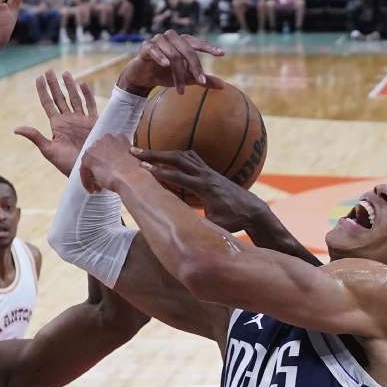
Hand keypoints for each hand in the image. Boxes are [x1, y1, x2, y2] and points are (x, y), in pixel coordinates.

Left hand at [14, 70, 97, 176]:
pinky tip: (83, 84)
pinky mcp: (94, 123)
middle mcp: (69, 120)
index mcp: (57, 125)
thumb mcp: (49, 150)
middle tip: (49, 70)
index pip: (48, 103)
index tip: (38, 78)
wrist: (87, 171)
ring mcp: (81, 121)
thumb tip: (16, 129)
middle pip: (60, 98)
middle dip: (54, 84)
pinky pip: (91, 106)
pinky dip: (87, 95)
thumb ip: (35, 137)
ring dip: (70, 86)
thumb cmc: (67, 164)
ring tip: (65, 73)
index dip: (43, 91)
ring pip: (74, 99)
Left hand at [79, 134, 141, 192]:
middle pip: (97, 154)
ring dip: (92, 175)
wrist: (132, 178)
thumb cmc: (135, 174)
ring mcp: (97, 147)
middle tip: (101, 180)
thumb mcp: (132, 161)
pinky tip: (92, 189)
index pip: (107, 148)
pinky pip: (84, 170)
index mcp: (119, 138)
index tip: (109, 171)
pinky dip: (87, 181)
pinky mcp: (89, 157)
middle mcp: (107, 138)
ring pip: (89, 162)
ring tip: (97, 187)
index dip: (107, 161)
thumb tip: (115, 167)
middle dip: (98, 167)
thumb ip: (121, 159)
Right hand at [117, 29, 225, 95]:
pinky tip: (165, 64)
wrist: (143, 77)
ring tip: (180, 90)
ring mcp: (158, 40)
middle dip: (195, 67)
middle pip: (187, 49)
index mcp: (182, 42)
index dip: (209, 48)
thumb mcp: (186, 79)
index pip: (197, 43)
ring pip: (173, 54)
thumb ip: (202, 80)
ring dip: (178, 74)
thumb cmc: (165, 74)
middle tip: (201, 83)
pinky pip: (154, 49)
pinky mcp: (146, 46)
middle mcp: (171, 38)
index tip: (221, 54)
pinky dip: (160, 56)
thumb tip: (223, 86)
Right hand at [133, 147, 268, 231]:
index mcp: (205, 188)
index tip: (141, 168)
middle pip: (177, 159)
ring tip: (143, 151)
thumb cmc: (234, 220)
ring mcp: (208, 171)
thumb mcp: (215, 225)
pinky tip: (164, 156)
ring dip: (163, 152)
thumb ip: (199, 226)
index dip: (160, 172)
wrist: (253, 210)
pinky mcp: (209, 170)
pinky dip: (175, 155)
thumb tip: (182, 235)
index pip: (178, 177)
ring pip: (182, 155)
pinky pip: (190, 158)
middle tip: (133, 151)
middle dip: (154, 154)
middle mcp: (206, 175)